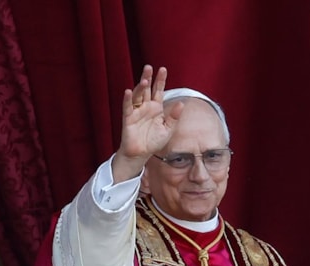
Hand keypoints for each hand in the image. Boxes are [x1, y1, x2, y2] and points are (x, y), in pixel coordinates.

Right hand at [112, 65, 182, 181]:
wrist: (141, 153)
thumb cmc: (154, 141)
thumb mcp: (168, 129)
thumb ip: (174, 117)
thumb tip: (182, 104)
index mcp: (156, 108)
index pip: (158, 91)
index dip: (160, 80)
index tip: (163, 69)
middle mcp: (146, 107)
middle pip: (147, 89)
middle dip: (148, 78)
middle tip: (149, 67)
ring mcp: (136, 111)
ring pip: (138, 96)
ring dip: (140, 87)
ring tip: (144, 79)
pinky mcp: (128, 118)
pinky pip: (127, 107)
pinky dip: (128, 99)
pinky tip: (129, 91)